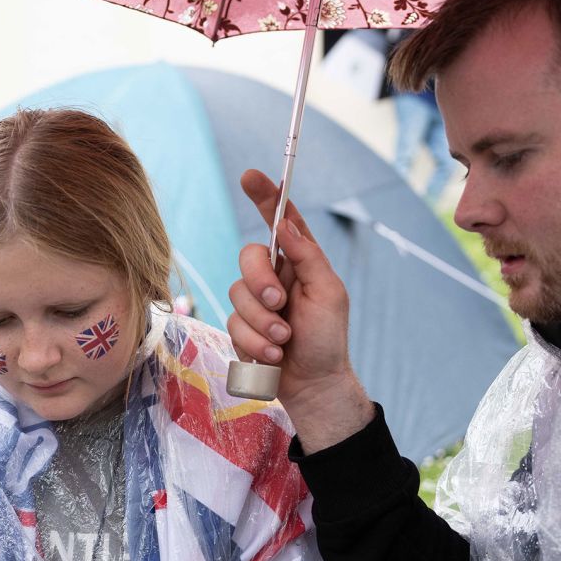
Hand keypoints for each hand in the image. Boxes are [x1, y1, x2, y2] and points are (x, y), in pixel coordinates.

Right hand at [227, 171, 372, 450]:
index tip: (251, 176)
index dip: (265, 196)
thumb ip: (306, 257)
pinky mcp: (241, 327)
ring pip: (237, 294)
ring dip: (261, 323)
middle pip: (248, 257)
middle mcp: (274, 276)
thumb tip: (284, 225)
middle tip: (279, 305)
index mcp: (299, 261)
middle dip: (260, 282)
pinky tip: (273, 355)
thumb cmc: (327, 339)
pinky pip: (231, 324)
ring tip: (283, 342)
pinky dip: (254, 342)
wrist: (313, 384)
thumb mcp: (328, 293)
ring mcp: (255, 303)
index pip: (280, 221)